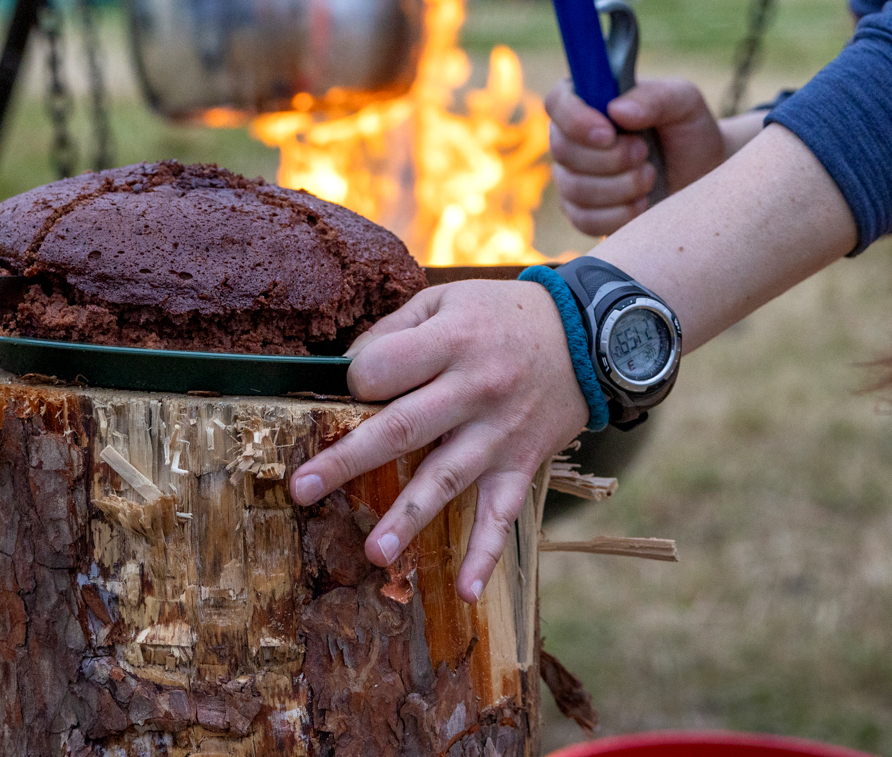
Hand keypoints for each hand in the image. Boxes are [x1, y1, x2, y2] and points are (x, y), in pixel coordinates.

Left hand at [287, 280, 585, 602]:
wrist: (589, 335)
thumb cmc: (501, 316)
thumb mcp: (446, 300)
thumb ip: (395, 330)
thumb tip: (346, 369)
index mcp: (451, 341)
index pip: (383, 370)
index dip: (356, 380)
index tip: (352, 387)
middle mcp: (474, 389)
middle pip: (401, 429)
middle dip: (347, 460)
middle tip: (302, 490)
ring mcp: (499, 433)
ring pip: (446, 478)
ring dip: (409, 517)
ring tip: (374, 553)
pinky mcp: (521, 464)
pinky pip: (502, 514)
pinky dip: (487, 554)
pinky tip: (466, 591)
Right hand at [548, 78, 726, 235]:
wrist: (701, 176)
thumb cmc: (688, 131)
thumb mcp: (684, 103)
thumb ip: (655, 98)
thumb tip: (617, 110)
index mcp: (589, 99)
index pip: (558, 103)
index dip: (576, 120)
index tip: (609, 134)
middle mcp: (572, 136)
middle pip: (562, 150)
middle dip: (610, 158)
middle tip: (644, 153)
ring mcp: (572, 176)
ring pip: (574, 188)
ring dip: (620, 187)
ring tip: (650, 176)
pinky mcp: (582, 212)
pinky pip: (584, 220)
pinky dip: (619, 215)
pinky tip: (642, 203)